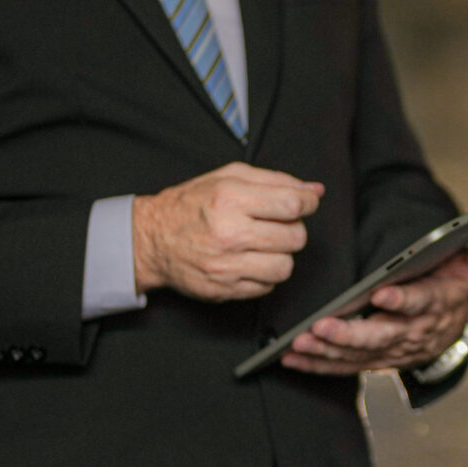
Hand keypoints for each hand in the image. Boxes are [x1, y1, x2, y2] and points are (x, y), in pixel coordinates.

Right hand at [135, 163, 323, 301]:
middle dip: (293, 229)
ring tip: (264, 246)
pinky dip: (265, 275)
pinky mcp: (224, 289)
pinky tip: (250, 262)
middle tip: (277, 225)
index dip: (308, 203)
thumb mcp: (229, 178)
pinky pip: (267, 287)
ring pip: (285, 267)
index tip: (305, 203)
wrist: (152, 239)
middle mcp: (229, 232)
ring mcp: (226, 265)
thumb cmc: (191, 205)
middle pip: (295, 237)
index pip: (292, 204)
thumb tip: (315, 189)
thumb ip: (275, 180)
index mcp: (230, 198)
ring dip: (281, 256)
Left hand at [282, 224, 467, 375]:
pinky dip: (317, 365)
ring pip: (357, 355)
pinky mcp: (372, 362)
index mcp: (434, 306)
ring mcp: (391, 351)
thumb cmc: (451, 289)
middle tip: (322, 326)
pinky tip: (290, 358)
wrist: (449, 333)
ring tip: (299, 342)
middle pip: (381, 337)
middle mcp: (412, 334)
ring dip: (327, 351)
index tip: (380, 294)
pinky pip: (343, 367)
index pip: (419, 304)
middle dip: (350, 334)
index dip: (401, 301)